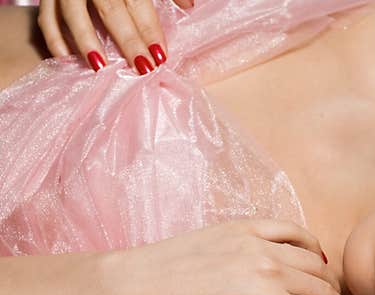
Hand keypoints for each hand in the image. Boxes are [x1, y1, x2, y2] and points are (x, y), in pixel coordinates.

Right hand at [38, 0, 193, 73]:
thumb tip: (190, 7)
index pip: (137, 2)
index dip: (149, 29)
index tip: (160, 56)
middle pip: (110, 10)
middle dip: (127, 41)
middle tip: (142, 68)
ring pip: (73, 12)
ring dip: (86, 42)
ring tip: (101, 68)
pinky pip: (46, 16)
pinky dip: (54, 38)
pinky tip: (67, 59)